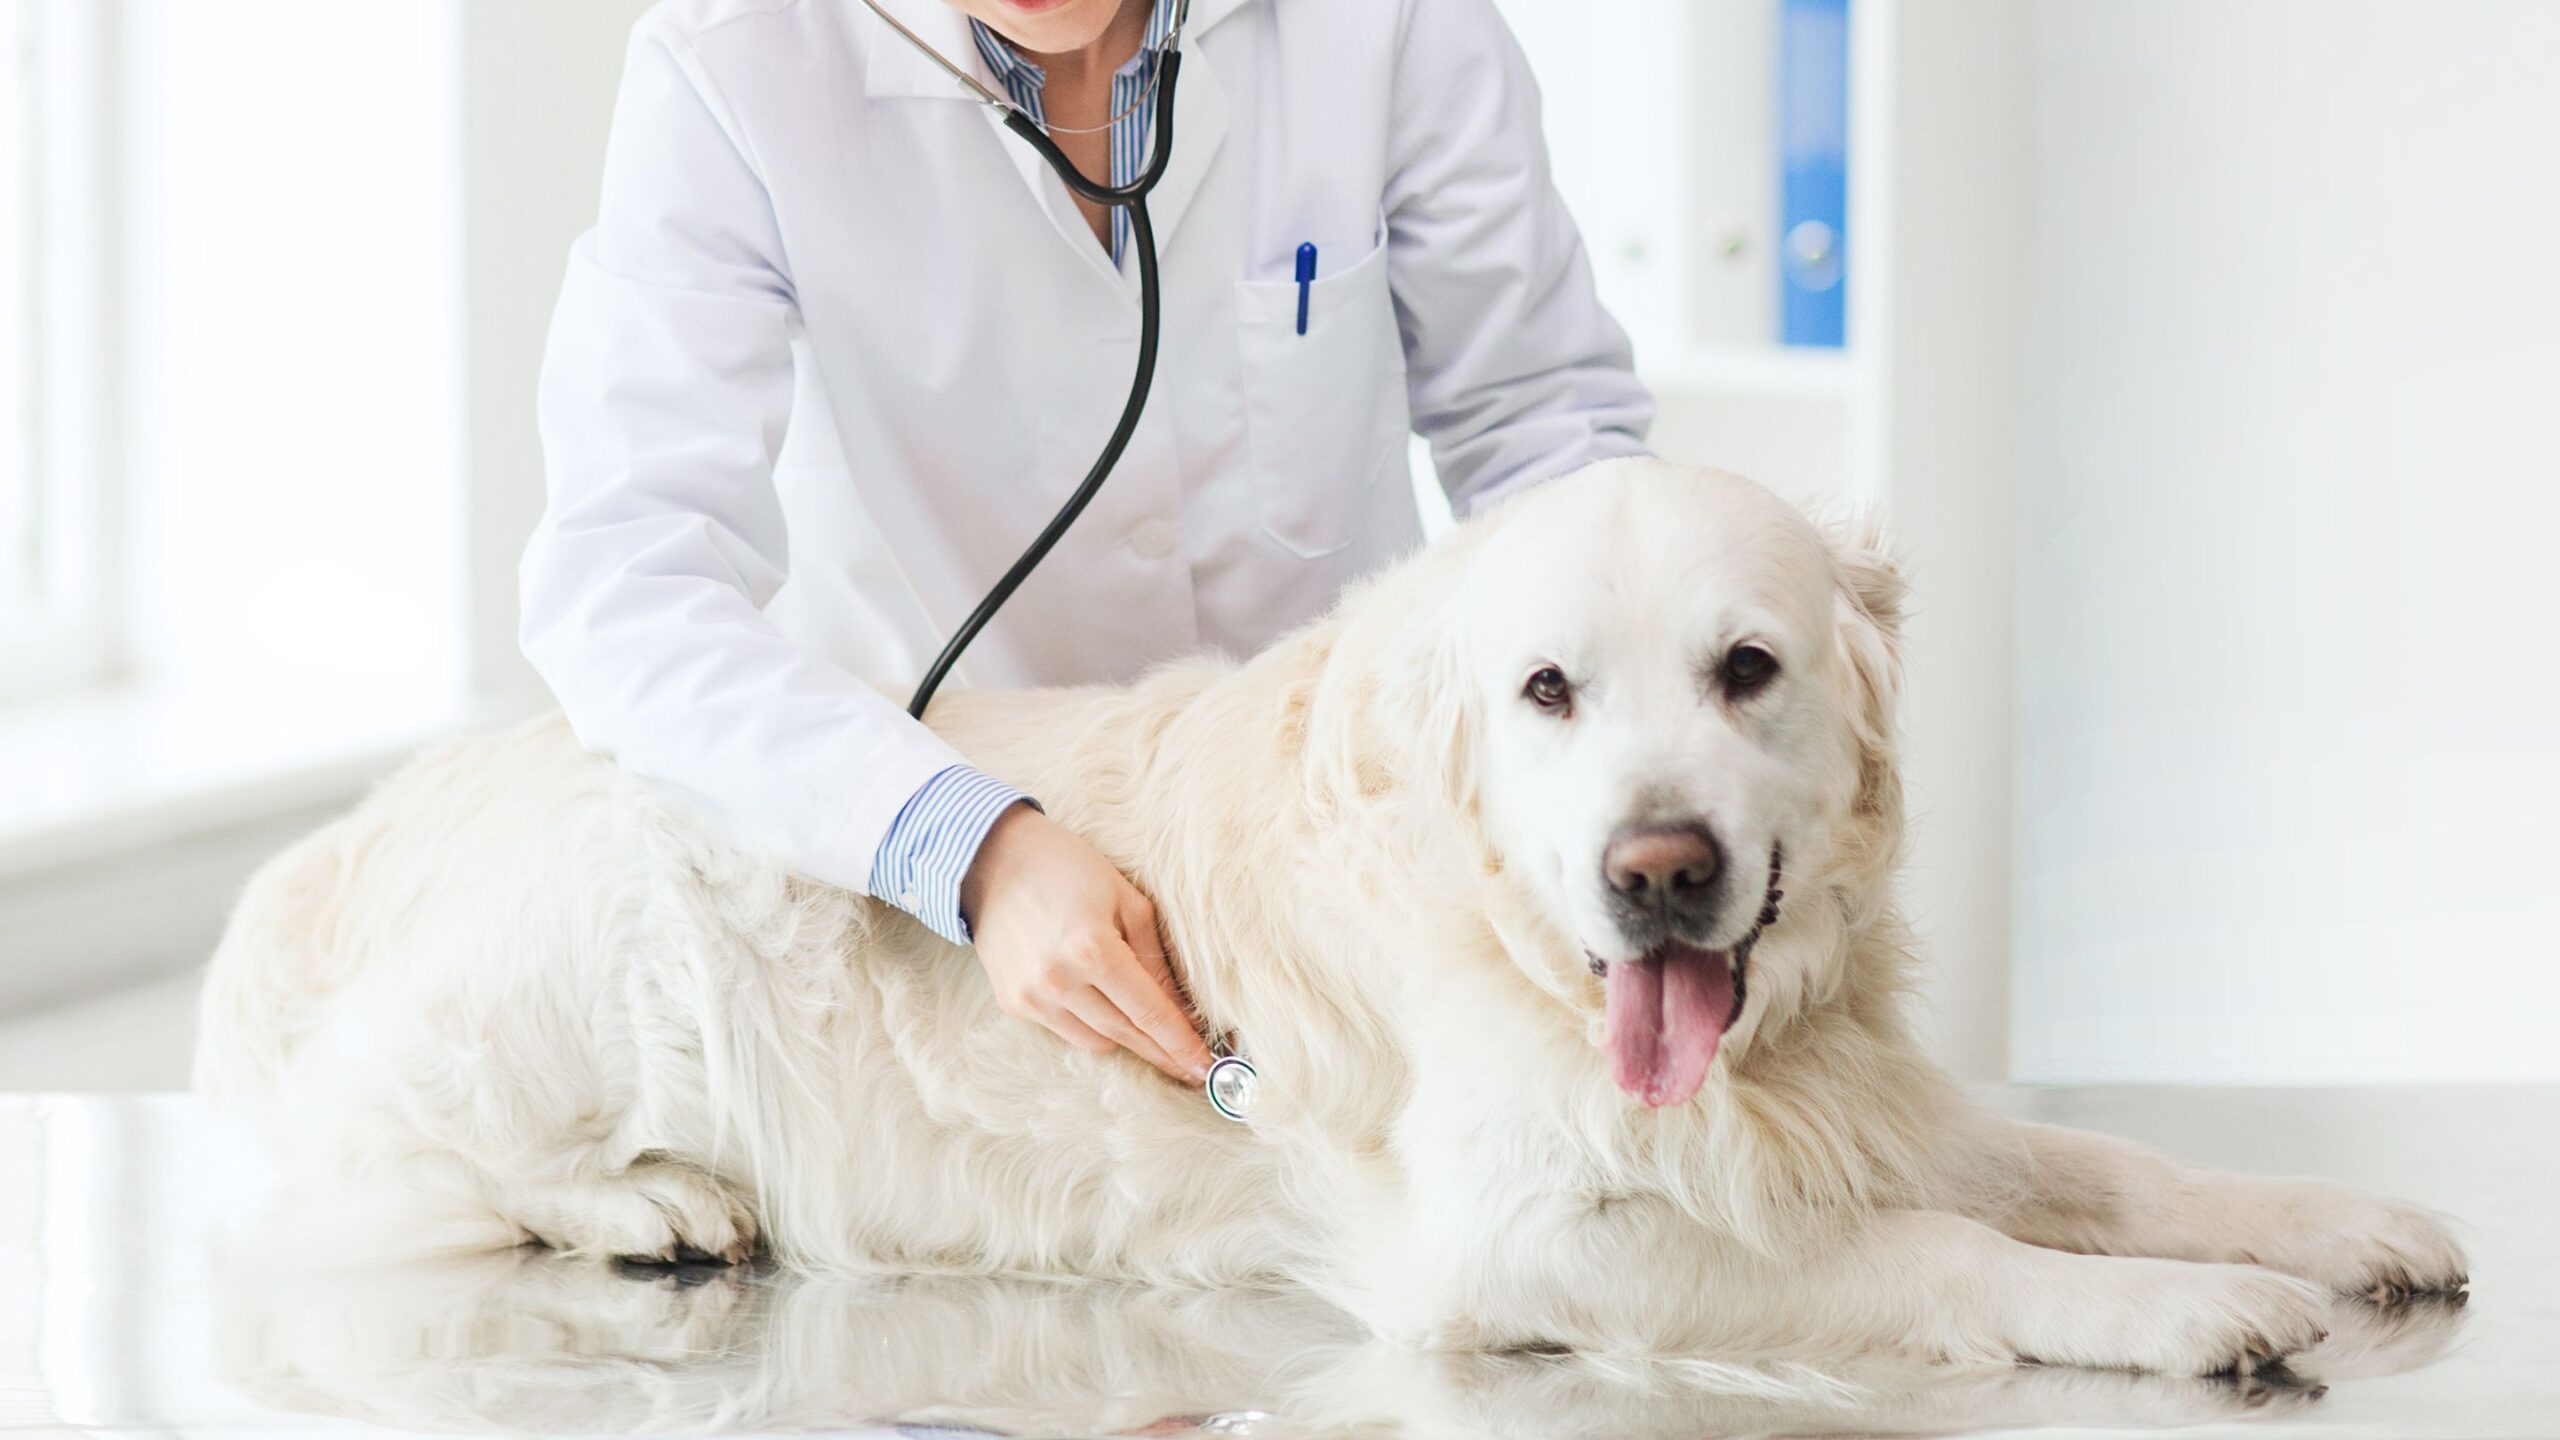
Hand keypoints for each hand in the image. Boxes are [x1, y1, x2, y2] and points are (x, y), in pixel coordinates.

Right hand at [960, 804, 1214, 1083]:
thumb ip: (1156, 958)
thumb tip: (1183, 1010)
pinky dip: (1089, 1024)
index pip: (1149, 1012)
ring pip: (1096, 1042)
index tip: (1207, 1068)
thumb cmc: (1069, 868)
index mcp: (1093, 949)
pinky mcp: (1013, 1003)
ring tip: (1144, 1026)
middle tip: (1192, 1070)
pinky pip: (1065, 1031)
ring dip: (1125, 1037)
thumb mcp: (1127, 900)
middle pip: (1126, 1034)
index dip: (1181, 1044)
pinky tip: (1097, 1003)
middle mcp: (1059, 980)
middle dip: (1162, 1053)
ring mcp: (1032, 996)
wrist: (992, 861)